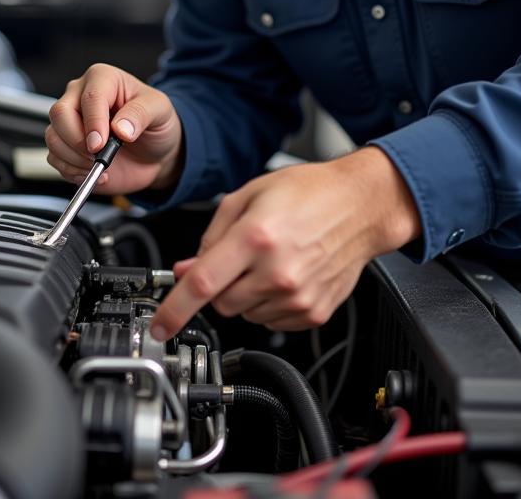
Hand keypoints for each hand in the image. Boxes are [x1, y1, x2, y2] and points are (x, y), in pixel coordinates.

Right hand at [45, 63, 183, 195]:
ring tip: (102, 166)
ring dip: (75, 159)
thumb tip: (120, 128)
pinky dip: (73, 171)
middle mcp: (80, 96)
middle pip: (60, 113)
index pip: (89, 97)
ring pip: (53, 137)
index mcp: (102, 79)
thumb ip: (141, 114)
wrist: (154, 153)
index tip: (101, 144)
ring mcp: (69, 121)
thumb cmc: (155, 123)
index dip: (93, 122)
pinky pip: (55, 158)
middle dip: (77, 140)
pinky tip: (95, 173)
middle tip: (98, 156)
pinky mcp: (66, 146)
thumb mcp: (160, 111)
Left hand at [148, 147, 420, 340]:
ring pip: (246, 314)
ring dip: (245, 294)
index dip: (174, 309)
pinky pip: (272, 321)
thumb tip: (185, 270)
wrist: (360, 206)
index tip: (160, 326)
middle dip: (219, 286)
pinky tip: (284, 273)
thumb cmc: (308, 193)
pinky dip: (269, 302)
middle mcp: (277, 272)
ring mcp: (298, 297)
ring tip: (269, 260)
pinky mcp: (314, 312)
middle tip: (238, 259)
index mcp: (256, 237)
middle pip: (221, 304)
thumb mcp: (249, 196)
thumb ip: (211, 235)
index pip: (202, 284)